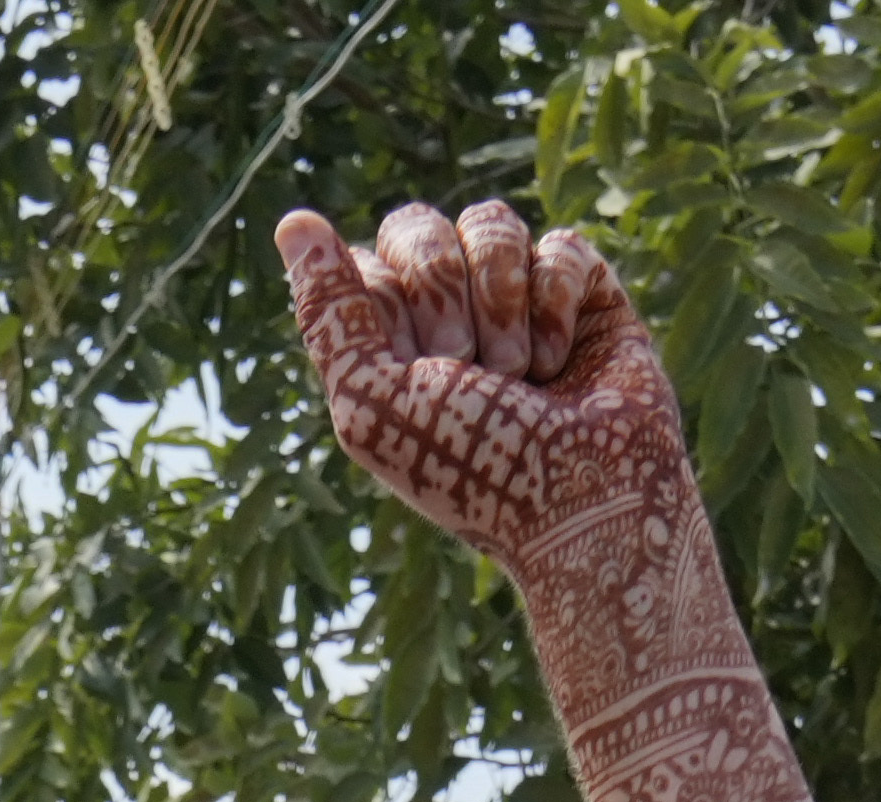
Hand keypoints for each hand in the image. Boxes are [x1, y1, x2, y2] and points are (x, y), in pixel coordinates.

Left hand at [276, 198, 682, 579]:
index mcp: (386, 345)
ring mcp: (518, 302)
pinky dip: (557, 302)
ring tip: (520, 374)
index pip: (365, 261)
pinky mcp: (586, 298)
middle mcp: (447, 317)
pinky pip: (560, 245)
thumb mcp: (371, 399)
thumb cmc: (468, 466)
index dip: (388, 304)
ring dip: (500, 301)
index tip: (415, 369)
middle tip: (469, 370)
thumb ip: (328, 313)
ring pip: (490, 223)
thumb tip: (294, 221)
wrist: (581, 500)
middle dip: (440, 294)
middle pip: (418, 226)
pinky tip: (561, 362)